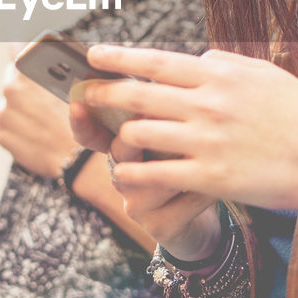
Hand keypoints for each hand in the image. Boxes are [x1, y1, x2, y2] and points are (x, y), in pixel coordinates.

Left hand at [0, 60, 77, 178]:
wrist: (75, 157)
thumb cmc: (81, 120)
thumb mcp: (73, 86)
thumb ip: (54, 70)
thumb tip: (48, 61)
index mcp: (27, 72)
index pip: (15, 47)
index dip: (23, 51)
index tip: (28, 56)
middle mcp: (9, 89)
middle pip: (12, 77)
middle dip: (25, 85)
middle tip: (43, 97)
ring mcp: (3, 113)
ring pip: (9, 103)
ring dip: (21, 107)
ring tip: (42, 119)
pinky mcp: (1, 134)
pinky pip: (9, 124)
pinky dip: (19, 127)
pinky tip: (37, 132)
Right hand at [68, 101, 220, 260]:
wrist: (205, 213)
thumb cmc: (187, 161)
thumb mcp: (172, 131)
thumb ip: (162, 105)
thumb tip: (163, 71)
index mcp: (122, 147)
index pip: (92, 134)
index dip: (82, 120)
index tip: (78, 102)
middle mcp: (122, 176)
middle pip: (120, 151)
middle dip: (143, 133)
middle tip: (165, 119)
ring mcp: (137, 204)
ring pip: (153, 178)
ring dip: (183, 163)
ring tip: (207, 153)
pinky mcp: (160, 226)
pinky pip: (182, 202)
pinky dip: (204, 190)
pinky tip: (218, 182)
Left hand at [82, 45, 297, 215]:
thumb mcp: (265, 75)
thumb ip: (225, 65)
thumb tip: (194, 59)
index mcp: (220, 74)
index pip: (156, 62)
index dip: (118, 59)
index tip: (93, 56)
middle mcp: (209, 103)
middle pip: (137, 95)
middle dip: (102, 94)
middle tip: (84, 93)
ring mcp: (207, 141)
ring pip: (139, 135)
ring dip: (120, 138)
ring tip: (115, 141)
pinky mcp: (210, 178)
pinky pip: (154, 174)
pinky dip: (133, 173)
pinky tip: (126, 173)